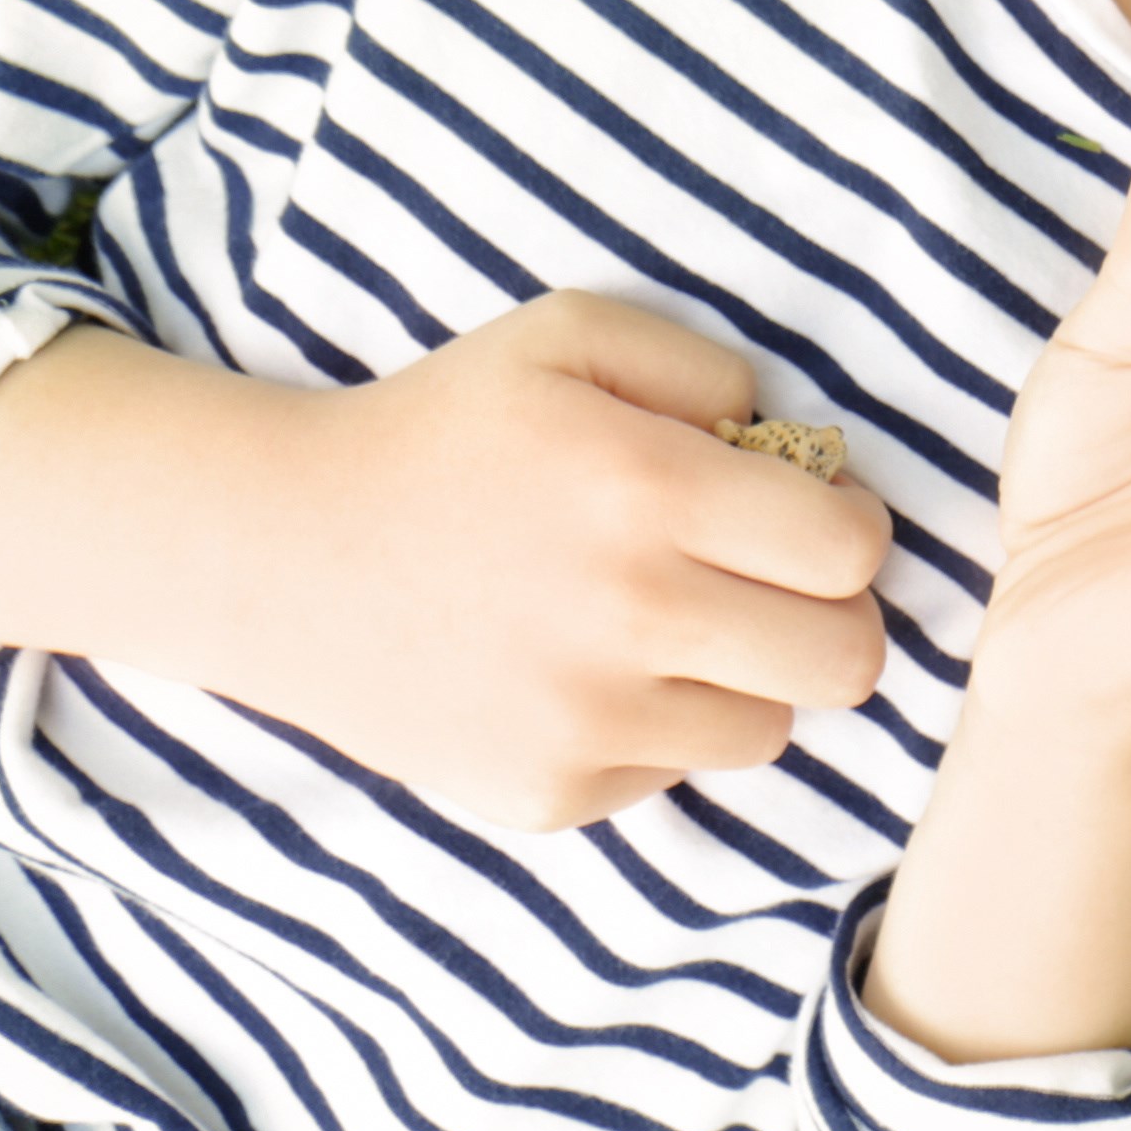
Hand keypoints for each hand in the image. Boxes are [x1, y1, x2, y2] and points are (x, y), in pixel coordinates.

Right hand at [0, 299, 898, 832]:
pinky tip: (587, 673)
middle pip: (846, 659)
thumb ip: (706, 368)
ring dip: (747, 679)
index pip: (852, 551)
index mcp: (648, 491)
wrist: (277, 555)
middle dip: (830, 616)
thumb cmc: (441, 432)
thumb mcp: (569, 337)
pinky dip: (657, 728)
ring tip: (674, 628)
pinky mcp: (546, 793)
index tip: (809, 516)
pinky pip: (675, 772)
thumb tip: (799, 447)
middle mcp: (628, 615)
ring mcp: (585, 720)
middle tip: (770, 584)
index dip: (850, 529)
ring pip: (773, 729)